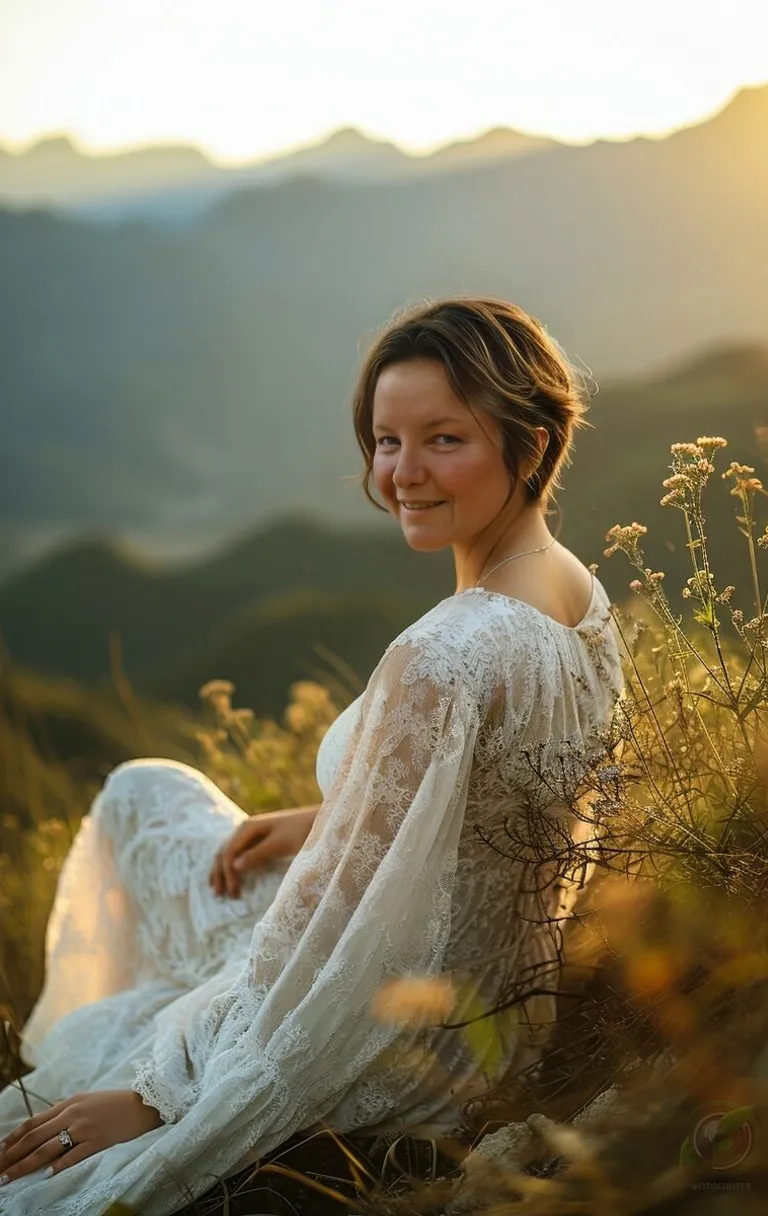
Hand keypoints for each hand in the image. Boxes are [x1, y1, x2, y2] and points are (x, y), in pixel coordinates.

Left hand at [0, 1090, 162, 1185]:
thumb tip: (43, 1128)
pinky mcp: (97, 1141)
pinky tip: (45, 1176)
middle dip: (12, 1155)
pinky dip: (57, 1166)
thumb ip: (65, 1112)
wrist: (143, 1103)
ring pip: (47, 1149)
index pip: (33, 1122)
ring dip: (25, 1165)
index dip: (13, 1138)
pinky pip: (73, 1156)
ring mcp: (84, 1128)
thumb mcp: (86, 1100)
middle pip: (34, 1138)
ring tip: (10, 1177)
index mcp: (68, 1104)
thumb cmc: (114, 1103)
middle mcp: (72, 1115)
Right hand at [209, 805, 318, 898]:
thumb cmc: (302, 831)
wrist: (319, 820)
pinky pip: (239, 852)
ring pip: (229, 852)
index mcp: (248, 827)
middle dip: (220, 874)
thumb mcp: (280, 845)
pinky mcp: (259, 837)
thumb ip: (257, 854)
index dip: (227, 874)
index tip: (234, 893)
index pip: (228, 853)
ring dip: (222, 871)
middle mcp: (245, 827)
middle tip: (219, 895)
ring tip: (219, 890)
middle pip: (224, 852)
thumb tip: (233, 865)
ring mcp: (251, 832)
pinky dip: (232, 865)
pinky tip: (231, 875)